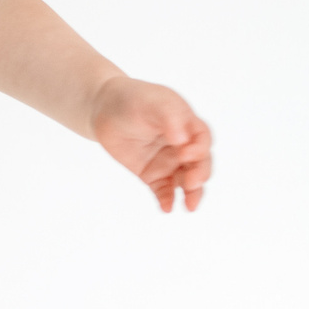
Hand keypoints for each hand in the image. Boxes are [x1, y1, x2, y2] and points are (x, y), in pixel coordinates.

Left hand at [89, 76, 212, 211]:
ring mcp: (168, 162)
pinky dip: (167, 200)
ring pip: (186, 182)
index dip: (199, 149)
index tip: (186, 154)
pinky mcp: (152, 175)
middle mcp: (182, 146)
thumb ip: (170, 118)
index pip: (202, 140)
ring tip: (190, 206)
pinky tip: (167, 208)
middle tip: (191, 183)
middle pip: (200, 164)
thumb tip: (182, 139)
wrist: (105, 109)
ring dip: (192, 194)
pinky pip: (164, 191)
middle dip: (200, 175)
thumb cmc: (135, 99)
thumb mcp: (154, 102)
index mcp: (187, 125)